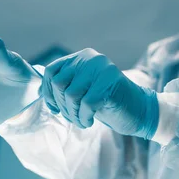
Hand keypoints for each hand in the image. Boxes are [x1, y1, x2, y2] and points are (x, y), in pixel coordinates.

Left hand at [42, 48, 158, 138]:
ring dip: (72, 114)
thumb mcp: (83, 89)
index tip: (55, 108)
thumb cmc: (107, 102)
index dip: (47, 92)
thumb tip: (39, 92)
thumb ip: (65, 84)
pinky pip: (86, 104)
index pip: (51, 71)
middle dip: (61, 106)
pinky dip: (83, 118)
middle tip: (72, 117)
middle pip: (58, 83)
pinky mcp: (109, 84)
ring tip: (81, 120)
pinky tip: (90, 121)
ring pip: (71, 95)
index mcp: (82, 57)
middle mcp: (91, 59)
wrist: (139, 110)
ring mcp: (101, 70)